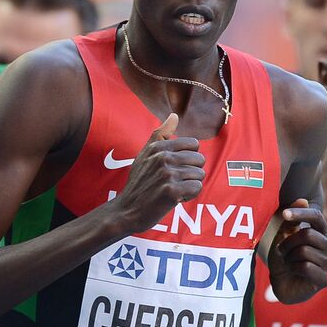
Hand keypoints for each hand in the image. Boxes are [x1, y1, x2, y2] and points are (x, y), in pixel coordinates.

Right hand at [111, 113, 204, 233]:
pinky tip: (176, 198)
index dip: (189, 159)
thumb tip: (174, 115)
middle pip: (200, 160)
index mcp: (158, 147)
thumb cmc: (139, 183)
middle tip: (175, 182)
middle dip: (191, 173)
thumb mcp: (145, 155)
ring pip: (200, 175)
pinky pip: (197, 188)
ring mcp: (167, 174)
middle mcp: (163, 157)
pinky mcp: (171, 191)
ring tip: (174, 190)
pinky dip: (190, 196)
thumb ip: (161, 134)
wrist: (126, 211)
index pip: (193, 145)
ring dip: (190, 186)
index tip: (175, 168)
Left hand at [266, 199, 326, 303]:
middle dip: (288, 242)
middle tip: (281, 251)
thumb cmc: (285, 258)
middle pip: (307, 235)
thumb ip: (292, 220)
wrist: (283, 284)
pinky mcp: (326, 279)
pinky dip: (293, 268)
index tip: (283, 214)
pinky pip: (306, 266)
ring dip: (289, 257)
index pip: (317, 217)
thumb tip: (303, 200)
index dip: (301, 213)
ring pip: (304, 251)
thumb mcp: (284, 236)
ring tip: (288, 262)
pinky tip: (293, 271)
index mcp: (324, 233)